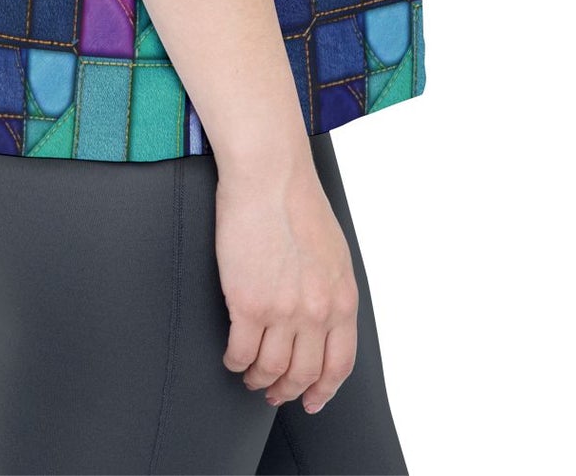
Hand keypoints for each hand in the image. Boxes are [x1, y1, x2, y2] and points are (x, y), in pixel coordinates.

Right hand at [214, 148, 359, 414]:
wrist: (270, 175)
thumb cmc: (297, 203)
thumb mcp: (333, 253)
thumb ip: (331, 291)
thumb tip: (322, 321)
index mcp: (342, 298)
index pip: (339, 364)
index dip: (324, 389)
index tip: (312, 400)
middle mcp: (317, 312)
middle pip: (304, 374)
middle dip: (287, 390)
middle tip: (273, 391)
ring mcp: (283, 311)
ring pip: (271, 370)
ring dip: (258, 379)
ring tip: (250, 374)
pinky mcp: (248, 303)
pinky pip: (241, 352)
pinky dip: (235, 361)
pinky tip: (233, 356)